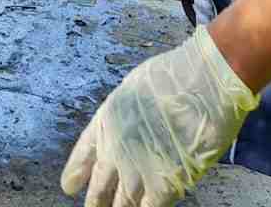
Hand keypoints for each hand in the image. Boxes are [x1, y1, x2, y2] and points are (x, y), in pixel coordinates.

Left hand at [60, 26, 258, 206]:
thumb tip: (131, 132)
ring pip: (123, 203)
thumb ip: (128, 115)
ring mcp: (137, 168)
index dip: (76, 172)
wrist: (201, 84)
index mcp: (106, 120)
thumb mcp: (135, 90)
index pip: (84, 154)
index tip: (69, 186)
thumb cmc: (174, 77)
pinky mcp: (163, 184)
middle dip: (96, 200)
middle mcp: (115, 148)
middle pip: (100, 186)